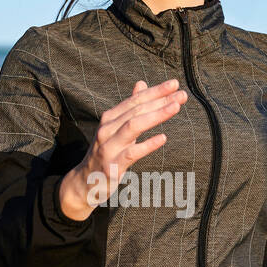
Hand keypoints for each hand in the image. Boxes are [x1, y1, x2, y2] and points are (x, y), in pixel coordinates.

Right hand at [58, 79, 186, 220]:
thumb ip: (130, 107)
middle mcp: (107, 129)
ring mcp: (108, 147)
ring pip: (133, 126)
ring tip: (175, 108)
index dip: (155, 91)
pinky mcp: (112, 166)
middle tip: (182, 95)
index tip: (174, 84)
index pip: (135, 100)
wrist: (85, 182)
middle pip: (136, 110)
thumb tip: (141, 84)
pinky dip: (148, 144)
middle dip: (160, 100)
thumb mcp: (116, 128)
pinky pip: (132, 153)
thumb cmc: (106, 153)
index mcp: (110, 119)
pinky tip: (163, 138)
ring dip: (156, 115)